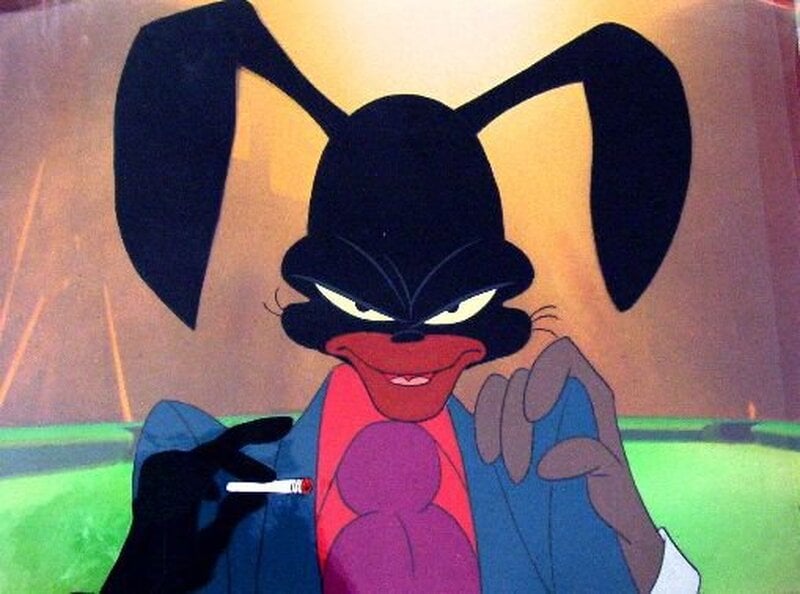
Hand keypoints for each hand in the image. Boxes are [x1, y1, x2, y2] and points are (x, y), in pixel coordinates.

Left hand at [103, 416, 291, 592]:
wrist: (132, 584)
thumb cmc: (170, 568)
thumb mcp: (211, 545)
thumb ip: (236, 512)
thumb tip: (261, 491)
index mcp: (184, 476)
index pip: (228, 442)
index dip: (259, 431)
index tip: (287, 426)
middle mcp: (169, 466)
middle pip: (217, 451)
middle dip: (246, 464)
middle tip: (271, 481)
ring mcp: (157, 473)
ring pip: (204, 459)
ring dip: (228, 470)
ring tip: (250, 488)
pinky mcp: (152, 483)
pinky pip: (188, 467)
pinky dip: (208, 475)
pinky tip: (215, 496)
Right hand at [474, 337, 662, 592]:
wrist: (601, 536)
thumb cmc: (614, 504)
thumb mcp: (614, 482)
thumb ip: (593, 460)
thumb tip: (549, 460)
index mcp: (587, 397)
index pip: (561, 355)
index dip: (544, 374)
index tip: (535, 414)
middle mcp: (554, 399)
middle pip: (519, 378)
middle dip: (511, 422)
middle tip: (518, 473)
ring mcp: (524, 417)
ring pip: (495, 392)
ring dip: (490, 426)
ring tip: (498, 467)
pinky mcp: (502, 437)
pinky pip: (480, 416)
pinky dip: (477, 431)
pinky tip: (485, 460)